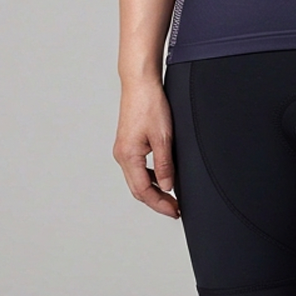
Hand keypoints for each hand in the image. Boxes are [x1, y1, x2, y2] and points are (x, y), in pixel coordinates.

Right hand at [113, 77, 180, 218]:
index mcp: (128, 156)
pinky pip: (137, 168)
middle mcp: (121, 155)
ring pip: (137, 179)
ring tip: (170, 198)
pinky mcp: (127, 143)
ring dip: (153, 190)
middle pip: (138, 189)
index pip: (144, 191)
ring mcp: (123, 149)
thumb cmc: (150, 104)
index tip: (174, 211)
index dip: (160, 204)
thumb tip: (168, 186)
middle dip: (157, 201)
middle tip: (174, 209)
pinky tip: (162, 178)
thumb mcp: (164, 137)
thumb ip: (165, 164)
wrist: (140, 83)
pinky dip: (149, 177)